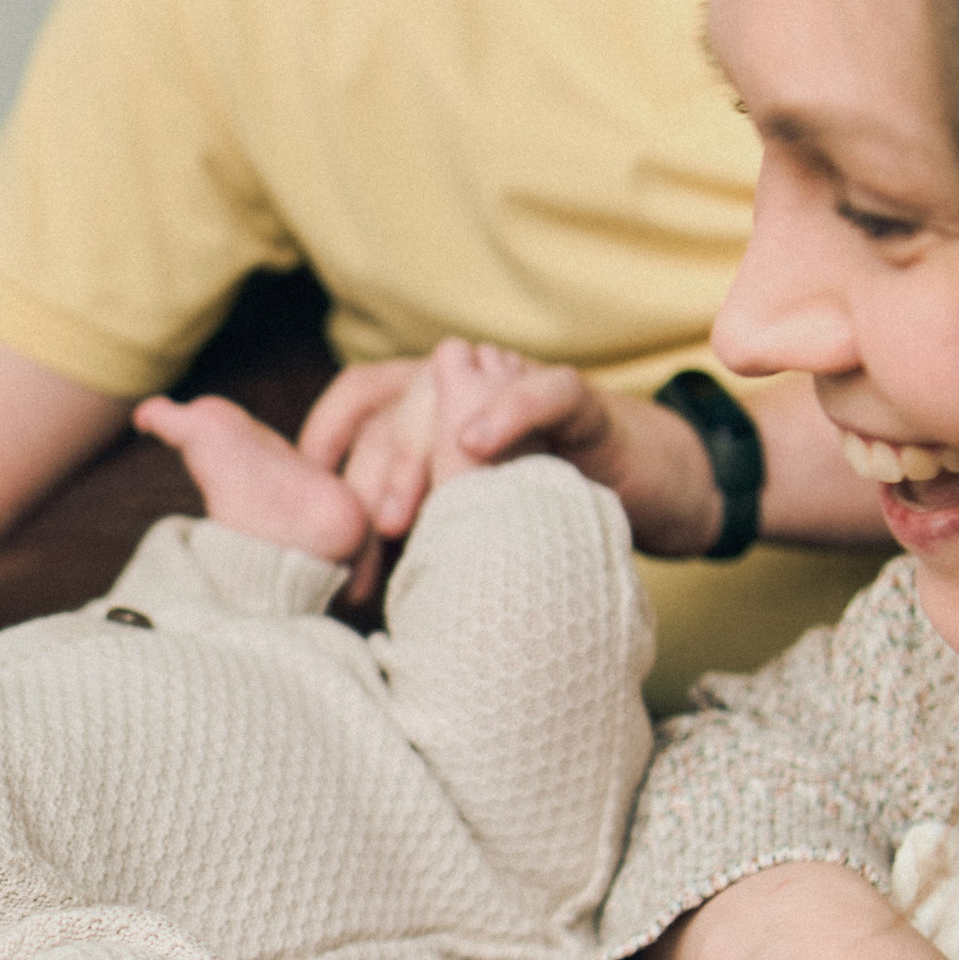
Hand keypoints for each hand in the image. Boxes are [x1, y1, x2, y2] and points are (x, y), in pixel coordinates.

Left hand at [299, 340, 726, 578]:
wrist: (654, 491)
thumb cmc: (542, 510)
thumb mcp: (464, 522)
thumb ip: (413, 526)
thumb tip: (336, 578)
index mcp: (428, 404)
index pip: (358, 402)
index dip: (325, 450)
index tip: (303, 524)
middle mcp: (466, 381)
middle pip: (394, 408)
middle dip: (366, 482)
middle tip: (354, 557)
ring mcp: (520, 384)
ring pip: (452, 394)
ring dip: (419, 452)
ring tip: (399, 518)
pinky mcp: (581, 401)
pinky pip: (542, 390)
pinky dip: (508, 409)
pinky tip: (478, 442)